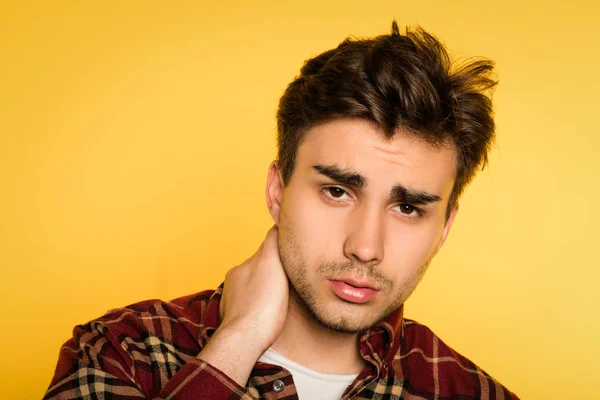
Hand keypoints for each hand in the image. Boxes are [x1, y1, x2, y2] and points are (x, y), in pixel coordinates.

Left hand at [218, 225, 288, 351]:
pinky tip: (265, 312)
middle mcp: (235, 279)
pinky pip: (248, 305)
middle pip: (258, 268)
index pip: (264, 249)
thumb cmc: (263, 305)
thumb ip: (272, 242)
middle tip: (287, 278)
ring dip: (262, 289)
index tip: (289, 251)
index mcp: (243, 266)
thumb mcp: (272, 264)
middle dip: (270, 271)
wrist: (245, 339)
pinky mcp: (234, 317)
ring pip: (252, 286)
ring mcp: (232, 299)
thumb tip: (276, 224)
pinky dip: (256, 305)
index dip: (278, 248)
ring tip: (277, 298)